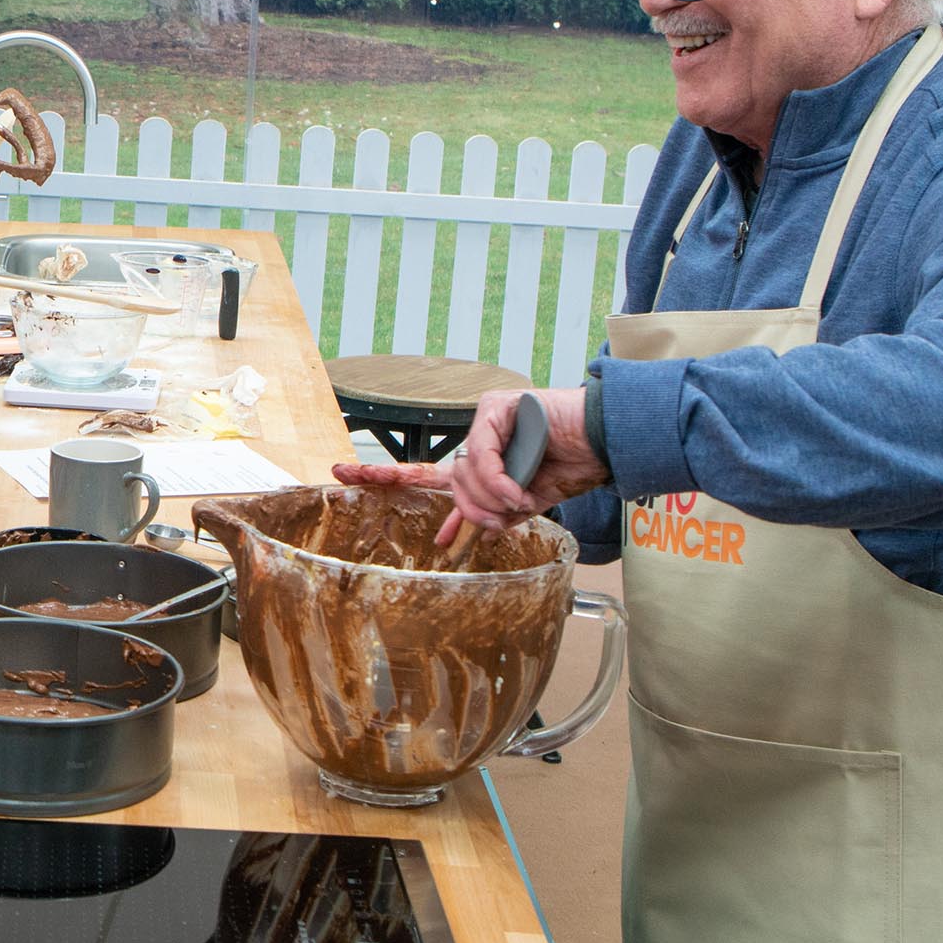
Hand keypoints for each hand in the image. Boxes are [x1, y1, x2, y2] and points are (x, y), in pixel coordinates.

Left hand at [332, 387, 609, 546]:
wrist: (603, 445)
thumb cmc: (571, 469)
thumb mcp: (524, 504)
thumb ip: (490, 515)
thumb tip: (459, 535)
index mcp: (479, 467)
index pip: (423, 475)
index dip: (383, 477)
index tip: (339, 474)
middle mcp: (476, 443)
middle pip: (450, 486)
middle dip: (475, 510)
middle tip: (510, 511)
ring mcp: (484, 422)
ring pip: (466, 476)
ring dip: (496, 499)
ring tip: (525, 499)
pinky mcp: (497, 407)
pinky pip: (482, 456)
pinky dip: (501, 481)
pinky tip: (519, 492)